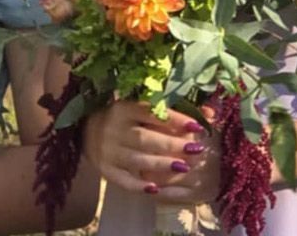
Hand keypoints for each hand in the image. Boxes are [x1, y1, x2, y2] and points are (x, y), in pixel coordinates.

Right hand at [83, 100, 219, 203]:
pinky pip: (124, 179)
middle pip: (145, 138)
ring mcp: (109, 150)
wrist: (86, 132)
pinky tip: (155, 187)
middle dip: (172, 144)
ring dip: (161, 164)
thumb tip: (209, 113)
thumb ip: (170, 112)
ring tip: (184, 166)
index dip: (173, 118)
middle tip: (196, 148)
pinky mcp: (107, 170)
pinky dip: (139, 185)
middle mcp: (114, 128)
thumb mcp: (140, 109)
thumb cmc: (123, 119)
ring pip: (137, 159)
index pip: (149, 112)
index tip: (196, 124)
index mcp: (123, 108)